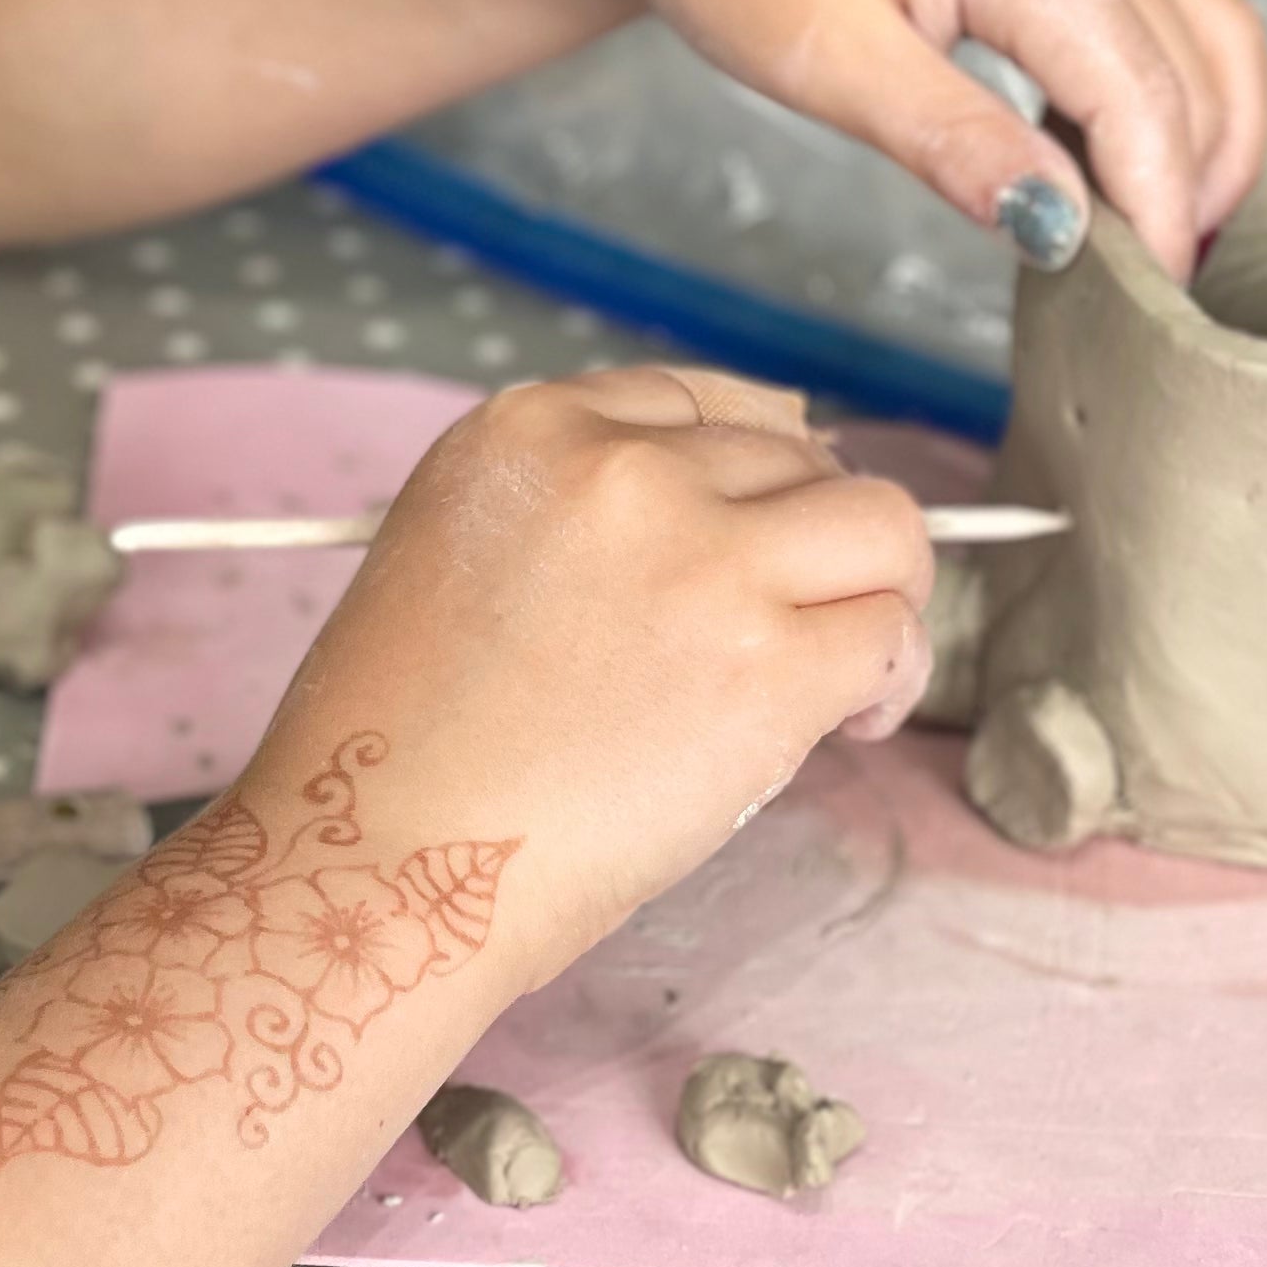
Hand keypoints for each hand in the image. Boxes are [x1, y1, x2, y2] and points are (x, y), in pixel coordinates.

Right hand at [253, 366, 935, 971]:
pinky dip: (888, 679)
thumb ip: (574, 510)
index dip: (751, 477)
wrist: (377, 862)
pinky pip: (889, 635)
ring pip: (882, 524)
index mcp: (530, 429)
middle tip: (792, 625)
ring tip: (848, 666)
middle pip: (798, 458)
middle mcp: (625, 469)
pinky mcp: (767, 664)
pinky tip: (851, 724)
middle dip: (810, 541)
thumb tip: (739, 509)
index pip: (705, 403)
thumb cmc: (399, 748)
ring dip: (879, 590)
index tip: (756, 542)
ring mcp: (705, 559)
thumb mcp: (456, 552)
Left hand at [553, 0, 1266, 282]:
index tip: (1153, 305)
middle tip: (1162, 290)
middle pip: (1193, 66)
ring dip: (1223, 116)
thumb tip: (1063, 227)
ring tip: (1202, 220)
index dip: (1158, 214)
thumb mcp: (825, 60)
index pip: (1142, 101)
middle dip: (1197, 183)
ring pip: (1202, 14)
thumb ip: (955, 141)